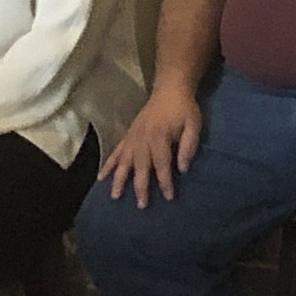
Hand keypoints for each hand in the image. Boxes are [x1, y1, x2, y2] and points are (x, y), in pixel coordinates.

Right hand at [101, 90, 203, 206]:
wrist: (169, 89)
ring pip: (123, 161)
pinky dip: (108, 165)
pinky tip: (101, 178)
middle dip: (140, 187)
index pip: (162, 164)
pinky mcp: (128, 135)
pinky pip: (115, 152)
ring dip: (119, 179)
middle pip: (140, 166)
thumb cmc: (184, 109)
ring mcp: (132, 137)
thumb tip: (183, 169)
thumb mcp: (193, 125)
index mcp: (159, 136)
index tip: (169, 197)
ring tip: (115, 196)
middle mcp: (142, 138)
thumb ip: (189, 146)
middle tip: (141, 205)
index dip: (165, 181)